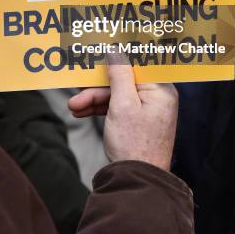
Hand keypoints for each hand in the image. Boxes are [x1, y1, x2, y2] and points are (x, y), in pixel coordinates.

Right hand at [68, 53, 177, 171]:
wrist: (137, 183)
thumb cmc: (134, 143)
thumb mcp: (122, 104)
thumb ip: (119, 74)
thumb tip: (114, 50)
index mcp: (160, 88)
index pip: (137, 63)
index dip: (116, 57)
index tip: (98, 52)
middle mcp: (157, 97)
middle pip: (123, 79)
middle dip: (97, 86)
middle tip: (76, 87)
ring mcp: (147, 110)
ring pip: (117, 94)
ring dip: (94, 99)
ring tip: (74, 107)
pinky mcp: (137, 122)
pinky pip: (117, 107)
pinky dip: (100, 109)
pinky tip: (81, 112)